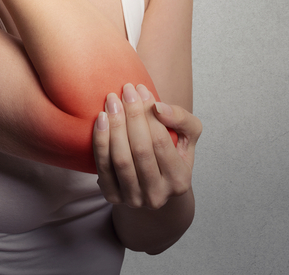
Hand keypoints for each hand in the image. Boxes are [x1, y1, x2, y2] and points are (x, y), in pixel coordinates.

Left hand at [93, 83, 200, 208]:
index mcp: (179, 180)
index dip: (149, 113)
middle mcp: (157, 195)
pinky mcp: (112, 197)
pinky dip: (100, 141)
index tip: (140, 89)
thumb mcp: (188, 135)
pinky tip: (101, 119)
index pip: (161, 142)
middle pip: (140, 150)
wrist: (154, 181)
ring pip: (120, 159)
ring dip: (114, 126)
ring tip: (112, 101)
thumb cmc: (172, 151)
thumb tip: (158, 108)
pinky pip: (103, 167)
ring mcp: (133, 199)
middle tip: (124, 90)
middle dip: (131, 116)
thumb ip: (181, 119)